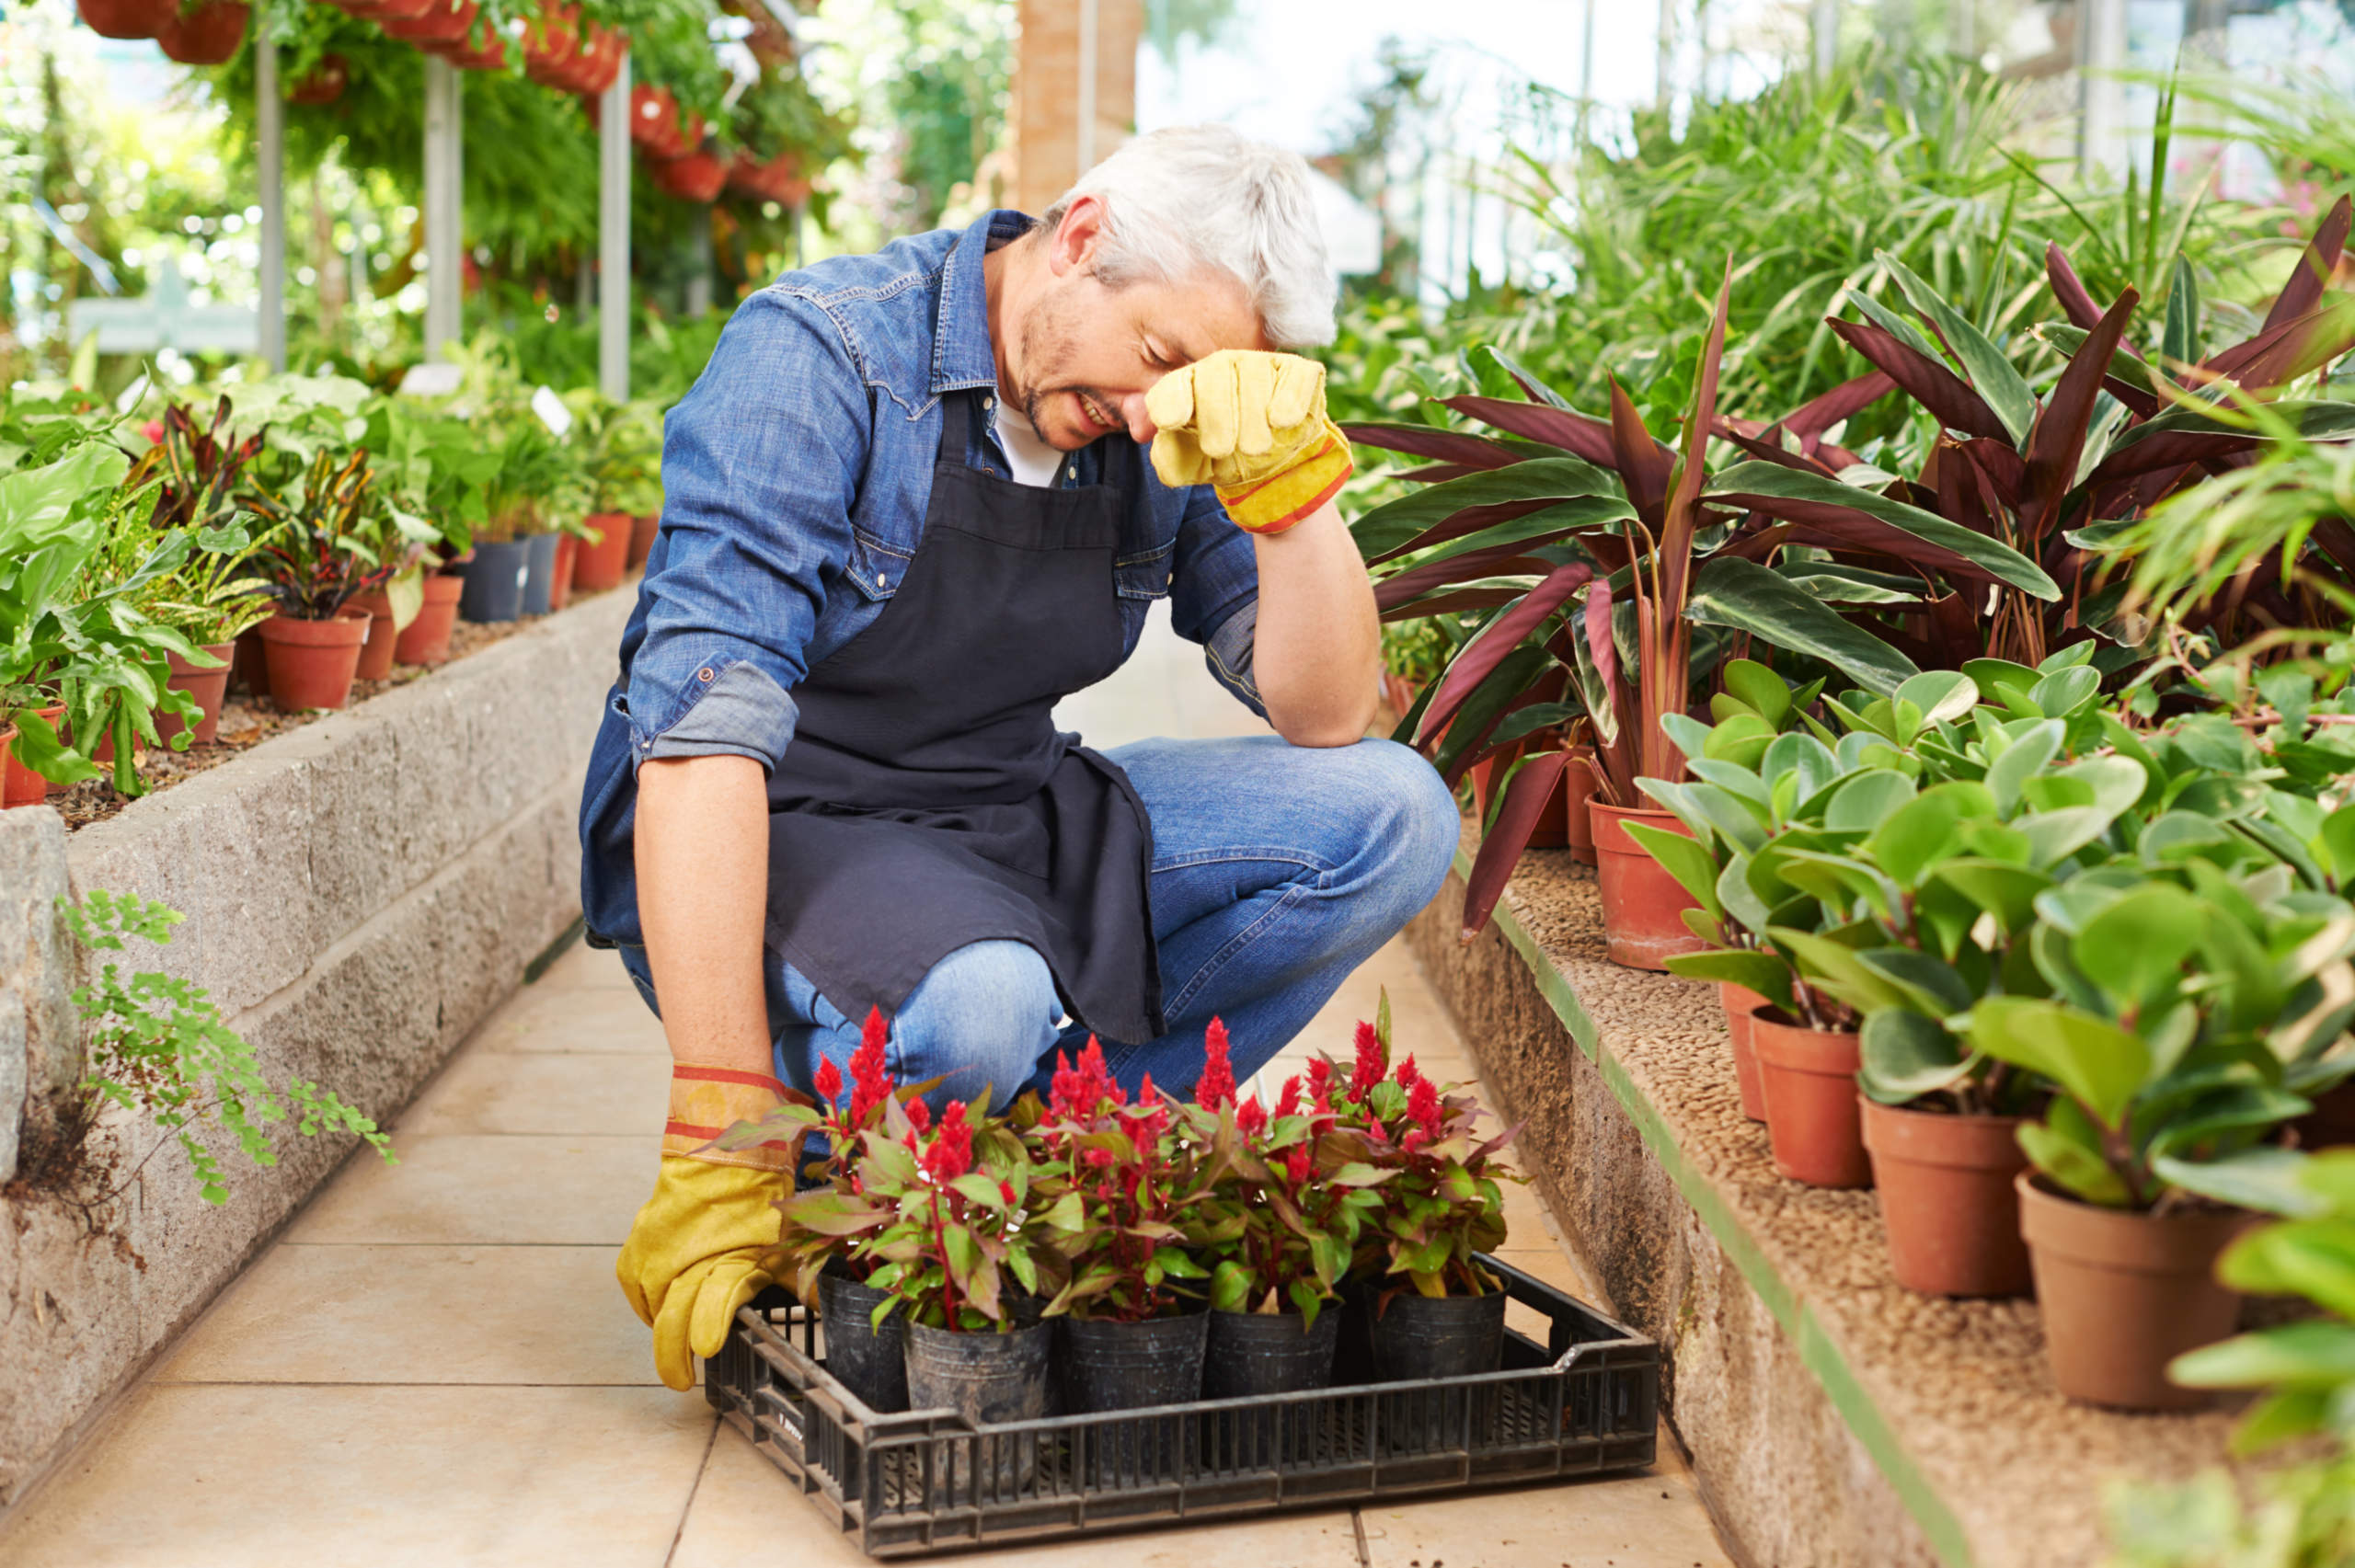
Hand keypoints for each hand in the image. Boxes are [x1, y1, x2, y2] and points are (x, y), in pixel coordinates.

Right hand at [616, 1064, 800, 1390]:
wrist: (721, 1146)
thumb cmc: (762, 1198)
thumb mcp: (789, 1240)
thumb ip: (800, 1281)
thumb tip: (824, 1311)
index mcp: (734, 1255)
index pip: (715, 1298)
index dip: (708, 1324)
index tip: (705, 1348)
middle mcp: (692, 1253)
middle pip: (674, 1317)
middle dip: (673, 1355)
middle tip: (680, 1381)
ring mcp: (662, 1247)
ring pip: (651, 1303)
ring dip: (660, 1328)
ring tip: (673, 1348)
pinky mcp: (641, 1239)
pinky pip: (634, 1282)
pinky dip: (645, 1301)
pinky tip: (658, 1311)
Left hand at [1146, 350, 1352, 533]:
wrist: (1274, 464)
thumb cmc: (1226, 457)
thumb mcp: (1194, 465)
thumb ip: (1171, 458)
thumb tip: (1153, 445)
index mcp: (1190, 384)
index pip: (1175, 384)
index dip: (1171, 399)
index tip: (1169, 421)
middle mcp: (1224, 366)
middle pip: (1215, 375)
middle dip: (1217, 414)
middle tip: (1219, 450)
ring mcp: (1262, 365)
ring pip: (1255, 375)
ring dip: (1253, 415)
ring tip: (1254, 449)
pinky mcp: (1298, 372)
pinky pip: (1295, 376)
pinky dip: (1290, 397)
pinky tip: (1282, 420)